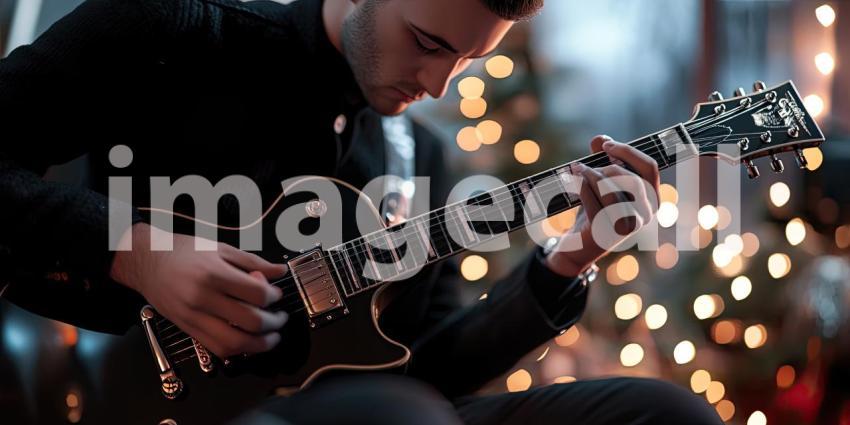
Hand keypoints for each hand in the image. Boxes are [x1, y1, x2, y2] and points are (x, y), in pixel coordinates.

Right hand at [111, 223, 289, 357]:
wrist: (147, 262)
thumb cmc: (184, 251)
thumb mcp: (221, 248)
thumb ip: (253, 261)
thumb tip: (280, 272)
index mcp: (214, 274)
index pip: (256, 294)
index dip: (274, 297)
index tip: (276, 295)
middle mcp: (204, 298)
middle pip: (250, 322)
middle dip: (273, 324)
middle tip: (280, 318)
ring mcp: (194, 317)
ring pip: (234, 342)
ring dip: (260, 344)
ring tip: (271, 337)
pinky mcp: (188, 329)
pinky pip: (216, 348)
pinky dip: (237, 350)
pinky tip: (247, 342)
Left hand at [546, 135, 659, 276]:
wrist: (578, 243)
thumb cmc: (594, 207)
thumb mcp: (600, 181)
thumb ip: (603, 158)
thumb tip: (601, 139)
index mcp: (651, 199)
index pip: (650, 168)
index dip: (628, 152)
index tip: (606, 146)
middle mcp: (646, 214)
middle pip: (633, 178)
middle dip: (607, 167)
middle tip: (587, 167)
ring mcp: (628, 226)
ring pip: (612, 190)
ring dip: (591, 175)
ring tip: (576, 170)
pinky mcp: (607, 233)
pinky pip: (593, 201)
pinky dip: (580, 187)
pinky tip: (570, 180)